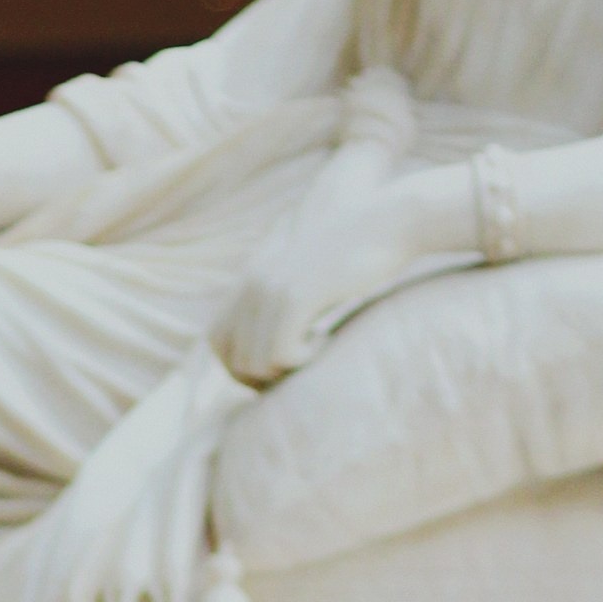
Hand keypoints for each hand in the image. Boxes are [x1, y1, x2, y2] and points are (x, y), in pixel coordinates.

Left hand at [214, 146, 459, 386]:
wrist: (386, 223)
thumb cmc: (357, 257)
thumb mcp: (308, 278)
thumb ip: (282, 302)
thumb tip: (265, 351)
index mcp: (250, 277)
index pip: (216, 340)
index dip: (241, 365)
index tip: (281, 364)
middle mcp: (252, 282)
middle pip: (233, 361)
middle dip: (264, 378)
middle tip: (303, 364)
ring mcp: (270, 288)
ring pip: (255, 364)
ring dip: (287, 371)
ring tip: (318, 347)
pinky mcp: (295, 296)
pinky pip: (281, 356)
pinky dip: (303, 361)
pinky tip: (327, 340)